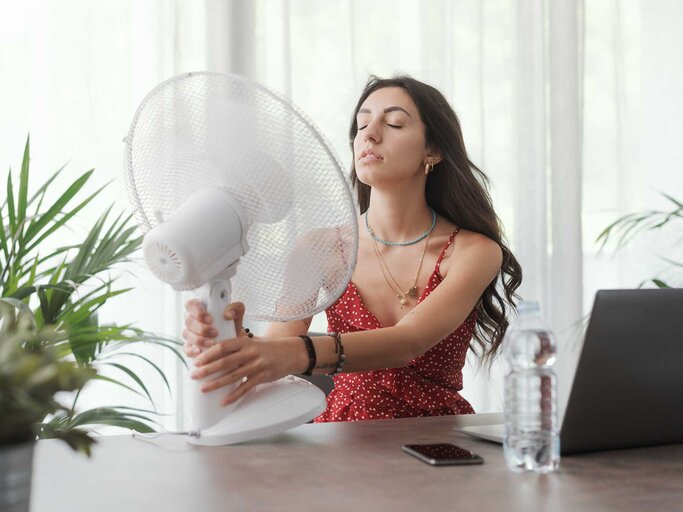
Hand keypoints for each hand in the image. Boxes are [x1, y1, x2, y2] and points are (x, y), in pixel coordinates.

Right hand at [182, 300, 246, 357]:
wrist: (233, 341)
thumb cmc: (231, 324)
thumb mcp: (237, 314)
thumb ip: (236, 308)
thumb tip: (228, 313)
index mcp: (200, 308)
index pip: (191, 304)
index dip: (198, 311)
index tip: (210, 318)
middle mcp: (193, 320)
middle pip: (188, 320)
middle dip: (201, 328)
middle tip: (215, 332)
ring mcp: (190, 334)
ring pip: (187, 334)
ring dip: (199, 339)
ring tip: (212, 343)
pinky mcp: (190, 347)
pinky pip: (186, 349)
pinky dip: (192, 351)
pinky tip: (200, 352)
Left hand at [189, 307, 305, 405]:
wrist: (290, 353)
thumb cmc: (267, 348)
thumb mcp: (251, 341)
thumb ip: (235, 345)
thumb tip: (211, 351)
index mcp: (245, 342)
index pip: (223, 346)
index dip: (208, 353)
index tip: (197, 360)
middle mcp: (250, 352)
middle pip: (225, 362)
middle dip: (207, 369)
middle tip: (194, 375)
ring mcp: (256, 365)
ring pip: (233, 376)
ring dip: (216, 384)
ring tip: (204, 389)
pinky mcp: (262, 377)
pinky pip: (245, 388)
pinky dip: (233, 396)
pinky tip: (223, 401)